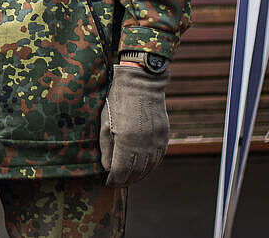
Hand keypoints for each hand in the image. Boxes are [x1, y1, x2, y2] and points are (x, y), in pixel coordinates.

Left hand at [99, 63, 169, 186]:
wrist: (141, 84)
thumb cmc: (118, 101)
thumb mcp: (105, 123)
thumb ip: (106, 148)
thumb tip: (108, 168)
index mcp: (125, 141)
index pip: (120, 171)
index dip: (114, 180)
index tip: (108, 182)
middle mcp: (143, 144)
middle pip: (135, 172)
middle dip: (125, 181)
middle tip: (117, 183)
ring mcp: (155, 141)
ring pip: (148, 168)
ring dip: (138, 176)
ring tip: (128, 179)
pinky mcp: (163, 137)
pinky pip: (157, 158)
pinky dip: (150, 167)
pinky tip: (142, 169)